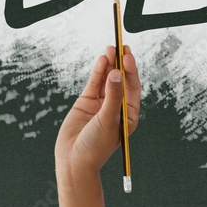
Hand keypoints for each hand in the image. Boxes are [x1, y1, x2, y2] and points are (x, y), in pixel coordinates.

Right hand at [55, 45, 140, 172]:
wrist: (74, 160)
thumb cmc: (96, 146)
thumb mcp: (108, 120)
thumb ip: (112, 96)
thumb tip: (116, 73)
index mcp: (129, 114)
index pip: (133, 87)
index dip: (131, 71)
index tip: (128, 56)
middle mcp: (116, 107)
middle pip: (121, 80)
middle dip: (121, 64)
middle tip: (121, 46)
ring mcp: (101, 103)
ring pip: (107, 79)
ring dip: (109, 64)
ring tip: (110, 48)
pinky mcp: (86, 102)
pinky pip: (94, 83)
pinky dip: (98, 72)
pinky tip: (102, 59)